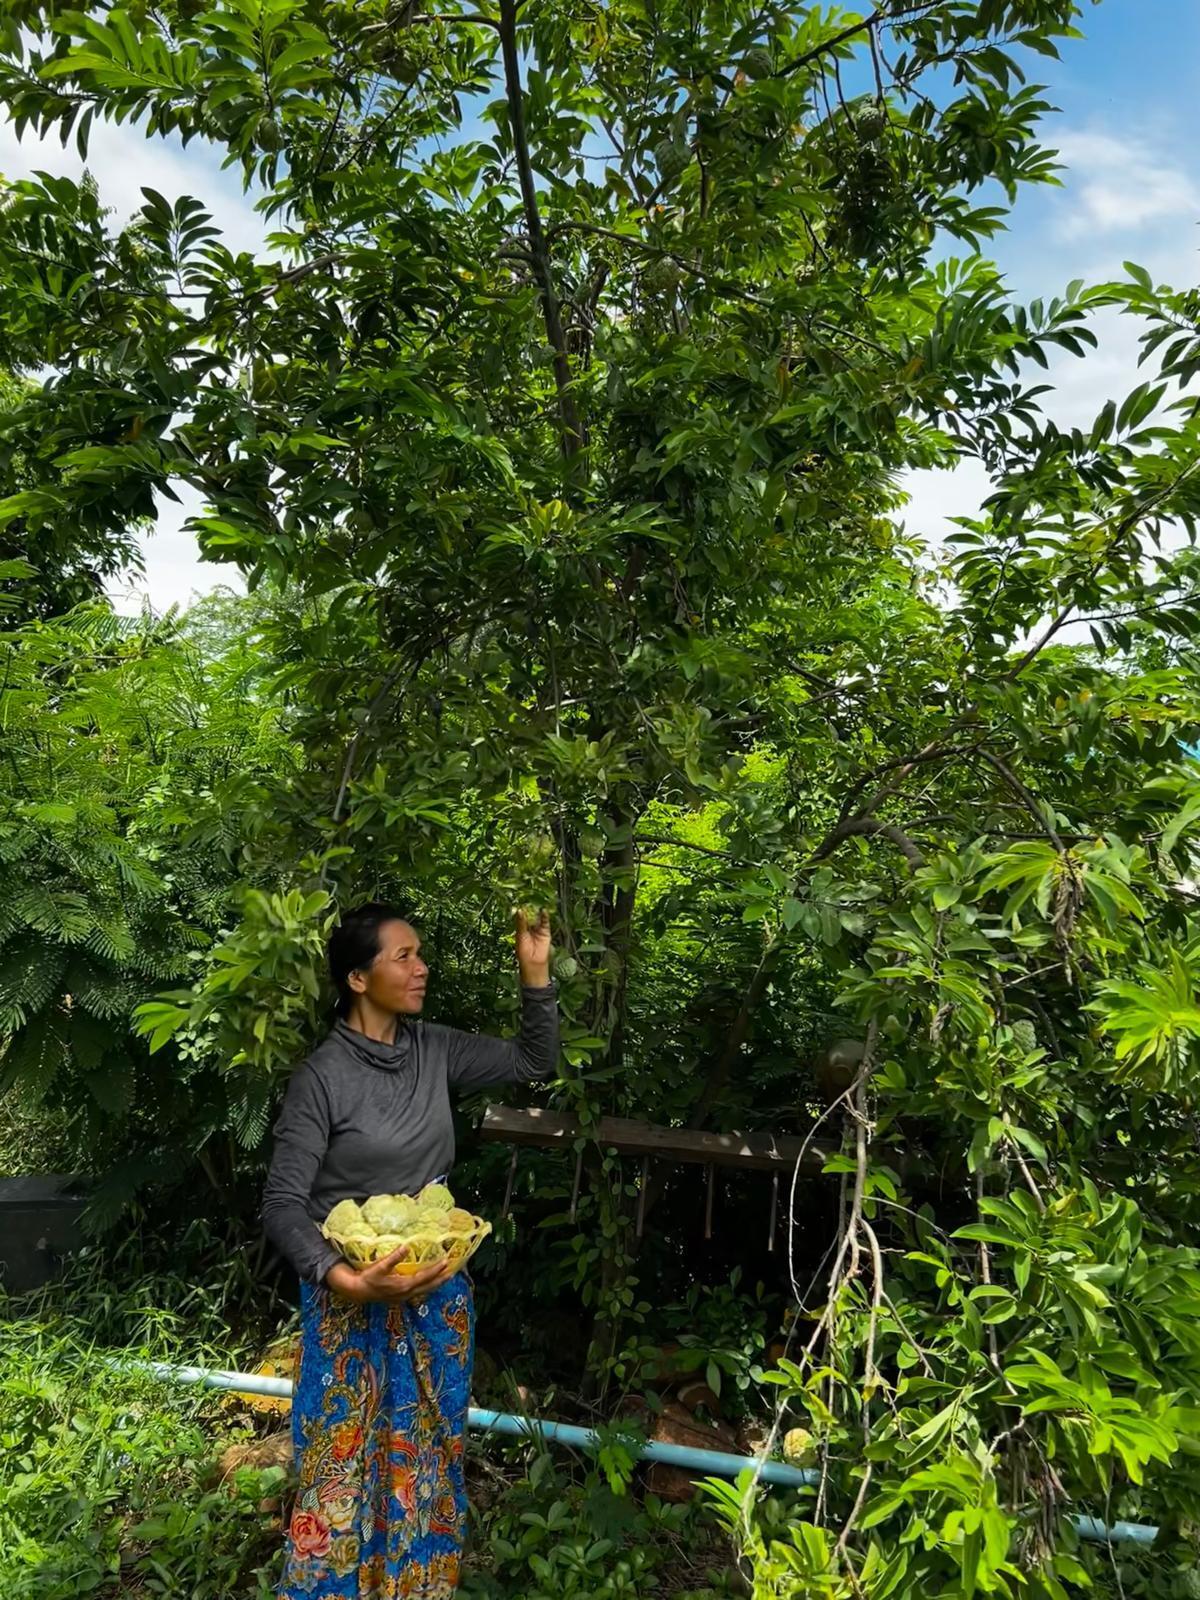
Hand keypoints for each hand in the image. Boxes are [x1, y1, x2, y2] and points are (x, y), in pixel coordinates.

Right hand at [326, 1249, 457, 1305]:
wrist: (359, 1292)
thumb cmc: (369, 1278)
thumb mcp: (379, 1266)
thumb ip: (393, 1257)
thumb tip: (406, 1247)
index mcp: (403, 1285)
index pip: (424, 1277)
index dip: (436, 1270)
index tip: (446, 1261)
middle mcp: (406, 1293)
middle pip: (429, 1286)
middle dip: (441, 1279)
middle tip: (454, 1271)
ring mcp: (404, 1297)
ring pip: (425, 1290)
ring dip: (436, 1283)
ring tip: (446, 1276)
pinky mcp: (401, 1297)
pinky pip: (420, 1292)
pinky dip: (428, 1286)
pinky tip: (430, 1283)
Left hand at [515, 906, 551, 985]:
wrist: (534, 963)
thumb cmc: (523, 951)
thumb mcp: (520, 936)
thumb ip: (521, 923)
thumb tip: (520, 910)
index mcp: (521, 928)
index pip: (521, 916)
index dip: (521, 909)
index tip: (520, 900)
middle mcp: (529, 927)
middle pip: (530, 915)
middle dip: (530, 908)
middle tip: (529, 898)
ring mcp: (538, 929)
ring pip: (538, 917)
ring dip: (537, 911)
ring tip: (537, 902)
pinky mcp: (545, 931)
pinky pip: (545, 922)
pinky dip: (545, 916)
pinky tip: (544, 910)